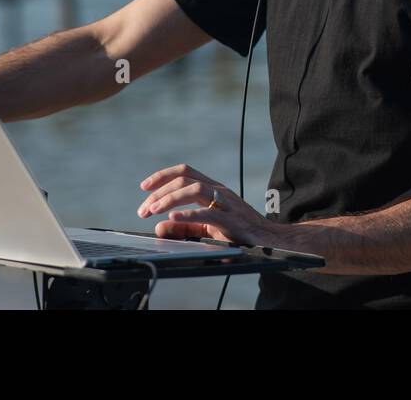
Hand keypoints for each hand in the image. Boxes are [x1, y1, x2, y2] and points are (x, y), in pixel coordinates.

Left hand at [137, 163, 280, 247]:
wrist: (268, 239)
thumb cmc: (237, 231)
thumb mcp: (205, 228)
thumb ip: (182, 227)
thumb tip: (159, 226)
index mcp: (212, 188)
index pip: (184, 171)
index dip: (162, 176)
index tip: (144, 187)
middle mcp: (218, 190)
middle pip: (184, 179)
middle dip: (159, 192)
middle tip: (143, 209)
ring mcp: (225, 204)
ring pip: (194, 189)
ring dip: (169, 199)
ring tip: (153, 211)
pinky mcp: (230, 220)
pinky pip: (207, 213)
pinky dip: (187, 214)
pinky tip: (172, 218)